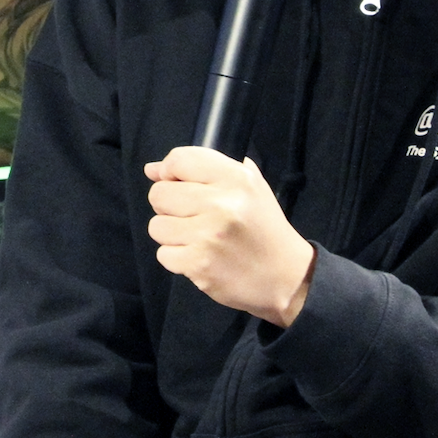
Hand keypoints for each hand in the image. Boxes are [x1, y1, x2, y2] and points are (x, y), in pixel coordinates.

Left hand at [146, 146, 315, 326]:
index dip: (170, 172)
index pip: (179, 160)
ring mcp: (208, 235)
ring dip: (172, 234)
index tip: (177, 184)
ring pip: (157, 226)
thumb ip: (203, 170)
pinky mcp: (199, 264)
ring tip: (196, 238)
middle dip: (168, 205)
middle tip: (191, 216)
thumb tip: (152, 169)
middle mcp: (221, 204)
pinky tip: (199, 257)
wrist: (285, 276)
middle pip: (159, 194)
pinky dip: (177, 258)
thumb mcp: (249, 187)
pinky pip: (164, 254)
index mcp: (235, 178)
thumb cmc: (263, 228)